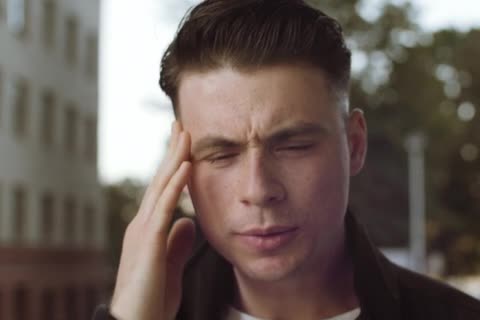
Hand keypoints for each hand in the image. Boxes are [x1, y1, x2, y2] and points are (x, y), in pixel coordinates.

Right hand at [110, 121, 194, 319]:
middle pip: (160, 180)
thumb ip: (178, 243)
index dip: (174, 166)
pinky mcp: (149, 241)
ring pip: (161, 186)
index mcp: (149, 230)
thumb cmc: (152, 299)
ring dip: (174, 158)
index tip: (185, 144)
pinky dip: (176, 184)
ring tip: (185, 133)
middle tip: (182, 124)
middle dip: (172, 152)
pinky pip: (165, 207)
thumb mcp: (170, 266)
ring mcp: (144, 231)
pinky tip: (187, 165)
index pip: (163, 190)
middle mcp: (143, 224)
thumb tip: (188, 222)